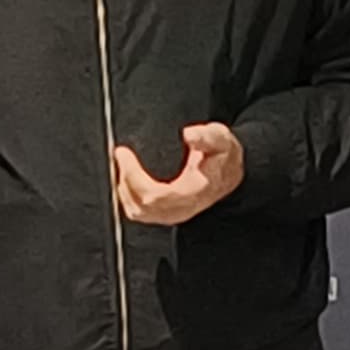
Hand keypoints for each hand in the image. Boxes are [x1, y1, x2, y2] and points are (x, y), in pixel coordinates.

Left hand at [113, 123, 245, 225]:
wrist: (229, 172)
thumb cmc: (223, 158)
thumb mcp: (221, 140)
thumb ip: (207, 136)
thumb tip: (189, 135)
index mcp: (193, 194)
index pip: (155, 195)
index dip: (134, 176)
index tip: (124, 154)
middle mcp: (181, 209)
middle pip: (140, 207)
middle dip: (124, 180)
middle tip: (120, 156)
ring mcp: (172, 214)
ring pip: (136, 212)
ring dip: (123, 189)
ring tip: (121, 165)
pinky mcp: (164, 213)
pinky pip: (138, 211)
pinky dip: (127, 196)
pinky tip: (125, 179)